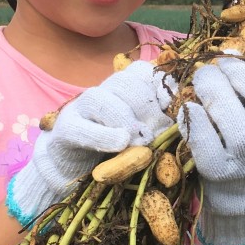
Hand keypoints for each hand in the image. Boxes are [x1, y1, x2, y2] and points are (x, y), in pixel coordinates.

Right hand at [7, 61, 174, 227]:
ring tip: (141, 139)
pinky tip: (120, 143)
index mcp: (121, 90)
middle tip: (160, 131)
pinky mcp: (64, 130)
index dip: (159, 85)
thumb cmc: (114, 155)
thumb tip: (180, 127)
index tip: (173, 104)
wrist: (71, 172)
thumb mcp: (140, 140)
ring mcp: (78, 109)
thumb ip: (156, 129)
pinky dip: (103, 135)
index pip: (141, 72)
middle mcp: (100, 92)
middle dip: (146, 105)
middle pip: (124, 83)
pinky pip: (82, 127)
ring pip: (100, 98)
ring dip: (124, 117)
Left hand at [177, 32, 244, 244]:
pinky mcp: (218, 171)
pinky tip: (189, 108)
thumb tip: (231, 51)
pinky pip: (205, 145)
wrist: (244, 185)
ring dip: (214, 92)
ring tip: (202, 79)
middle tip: (221, 63)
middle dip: (240, 74)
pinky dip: (194, 121)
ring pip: (234, 124)